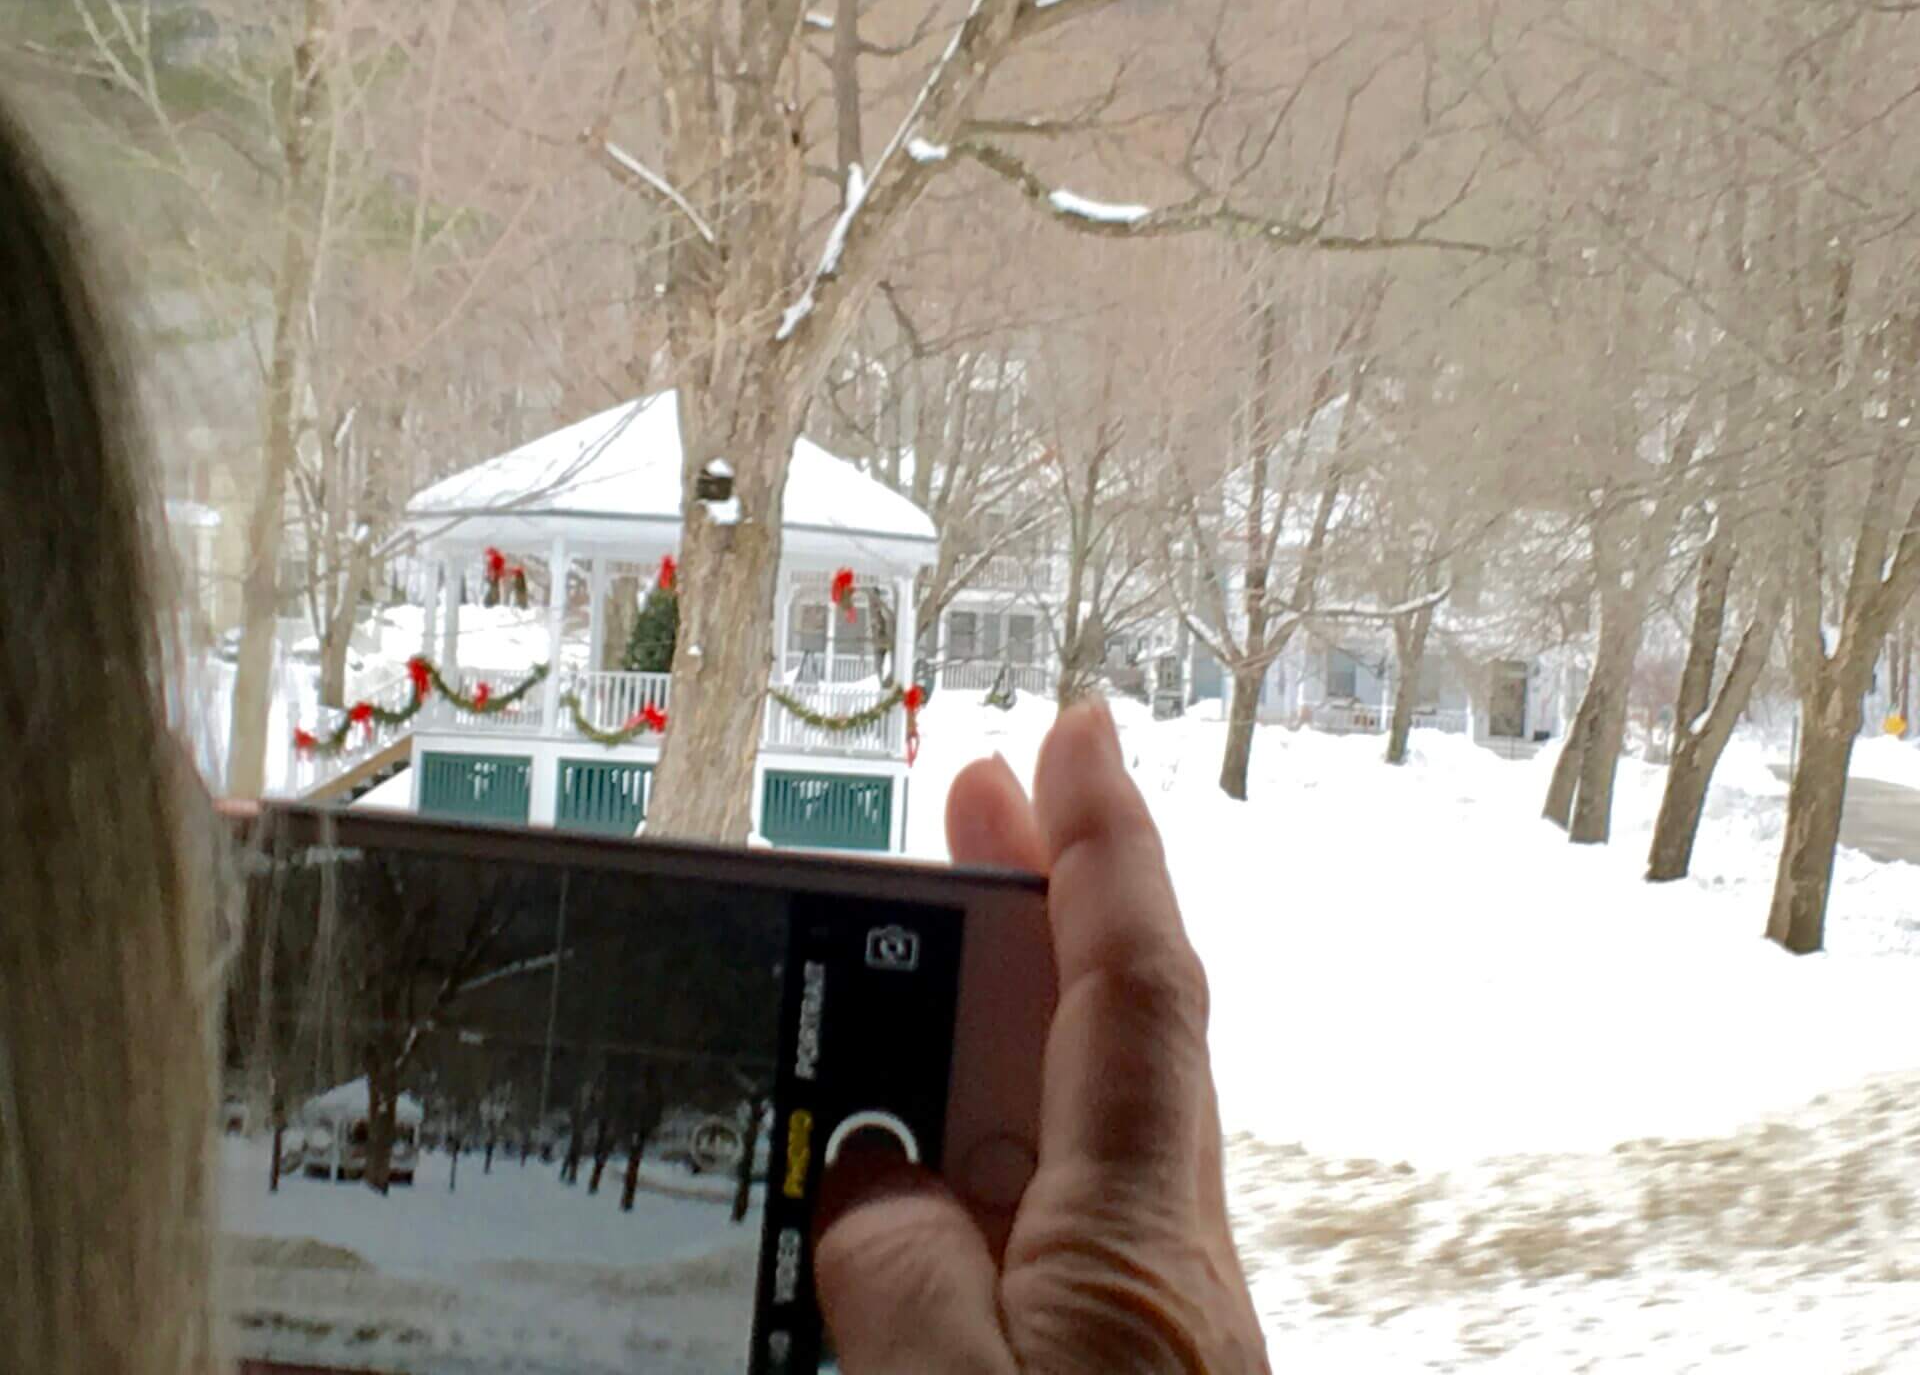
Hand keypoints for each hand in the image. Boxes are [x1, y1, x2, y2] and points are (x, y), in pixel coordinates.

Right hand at [814, 702, 1269, 1373]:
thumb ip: (897, 1274)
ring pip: (1077, 1111)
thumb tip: (869, 1183)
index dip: (1104, 843)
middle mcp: (1162, 1253)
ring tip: (909, 953)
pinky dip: (992, 1126)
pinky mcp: (1117, 1354)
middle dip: (1043, 890)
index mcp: (1137, 1241)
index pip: (1131, 986)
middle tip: (975, 793)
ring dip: (1001, 1009)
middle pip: (1105, 1026)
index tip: (1080, 734)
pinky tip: (929, 1150)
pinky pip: (1052, 1197)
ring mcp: (1147, 1303)